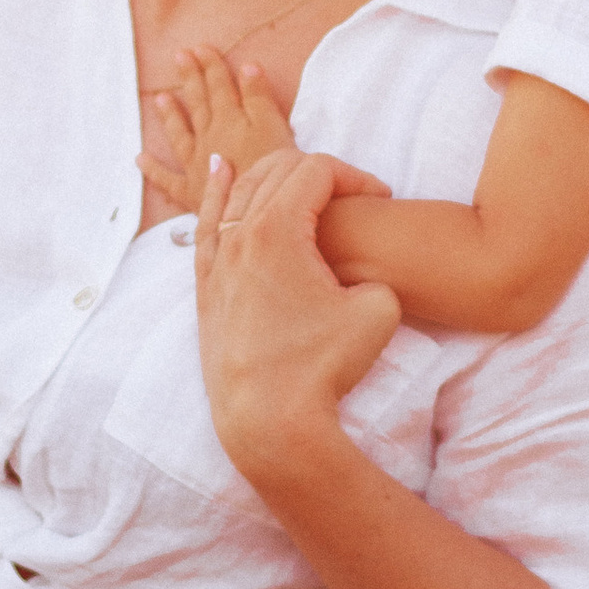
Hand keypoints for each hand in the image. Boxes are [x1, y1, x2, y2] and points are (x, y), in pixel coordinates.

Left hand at [138, 46, 300, 212]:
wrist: (258, 214)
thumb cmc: (273, 171)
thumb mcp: (275, 129)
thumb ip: (259, 98)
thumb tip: (247, 67)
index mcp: (230, 120)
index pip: (219, 86)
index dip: (211, 65)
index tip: (202, 47)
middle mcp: (208, 138)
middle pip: (198, 104)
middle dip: (190, 79)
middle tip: (179, 56)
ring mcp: (196, 165)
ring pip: (180, 135)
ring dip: (170, 116)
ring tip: (160, 98)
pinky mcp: (192, 193)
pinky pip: (168, 179)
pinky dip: (153, 169)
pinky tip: (139, 159)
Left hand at [194, 146, 402, 484]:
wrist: (268, 419)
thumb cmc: (323, 367)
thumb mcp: (378, 309)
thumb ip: (377, 274)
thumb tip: (362, 276)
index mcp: (278, 231)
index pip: (317, 170)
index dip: (356, 175)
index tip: (382, 198)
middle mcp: (239, 236)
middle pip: (276, 171)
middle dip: (320, 172)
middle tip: (352, 193)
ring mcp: (217, 260)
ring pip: (239, 191)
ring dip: (272, 173)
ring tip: (295, 168)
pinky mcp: (207, 286)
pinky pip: (207, 222)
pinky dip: (216, 191)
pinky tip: (221, 172)